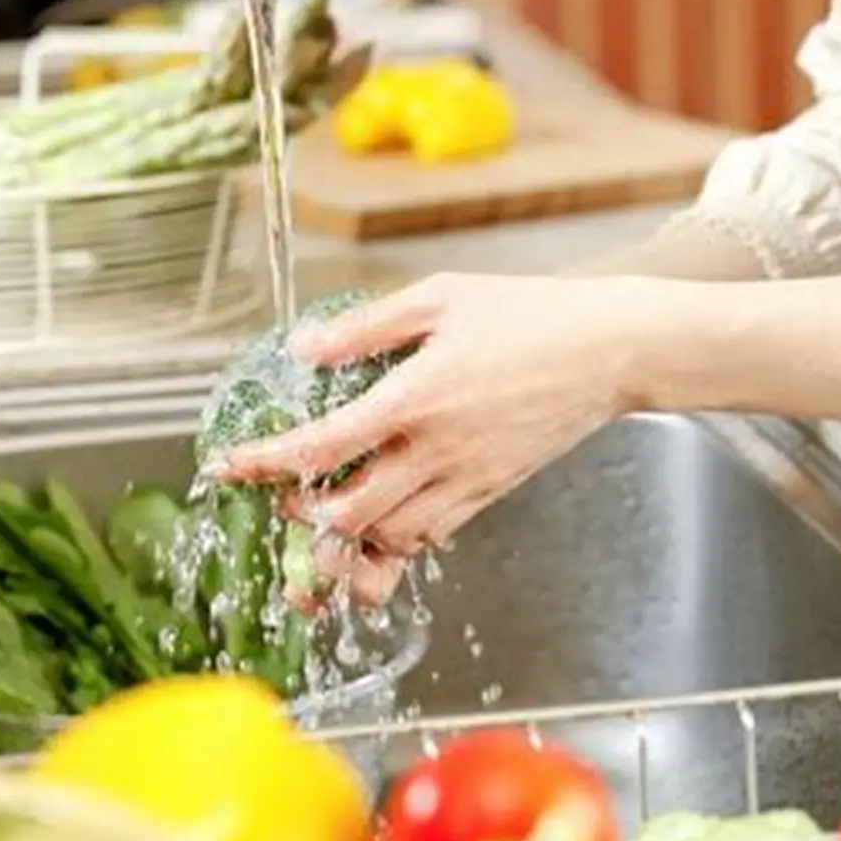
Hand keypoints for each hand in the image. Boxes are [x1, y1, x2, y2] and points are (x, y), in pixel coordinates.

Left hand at [216, 273, 646, 601]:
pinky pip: (432, 538)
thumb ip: (366, 327)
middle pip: (348, 512)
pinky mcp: (491, 493)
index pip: (321, 446)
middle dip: (302, 515)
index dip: (266, 463)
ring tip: (323, 524)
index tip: (229, 467)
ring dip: (346, 541)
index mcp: (415, 398)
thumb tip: (304, 347)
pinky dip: (396, 544)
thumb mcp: (439, 296)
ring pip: (389, 539)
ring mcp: (467, 479)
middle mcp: (437, 450)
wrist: (611, 349)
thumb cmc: (529, 313)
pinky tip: (380, 525)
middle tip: (281, 498)